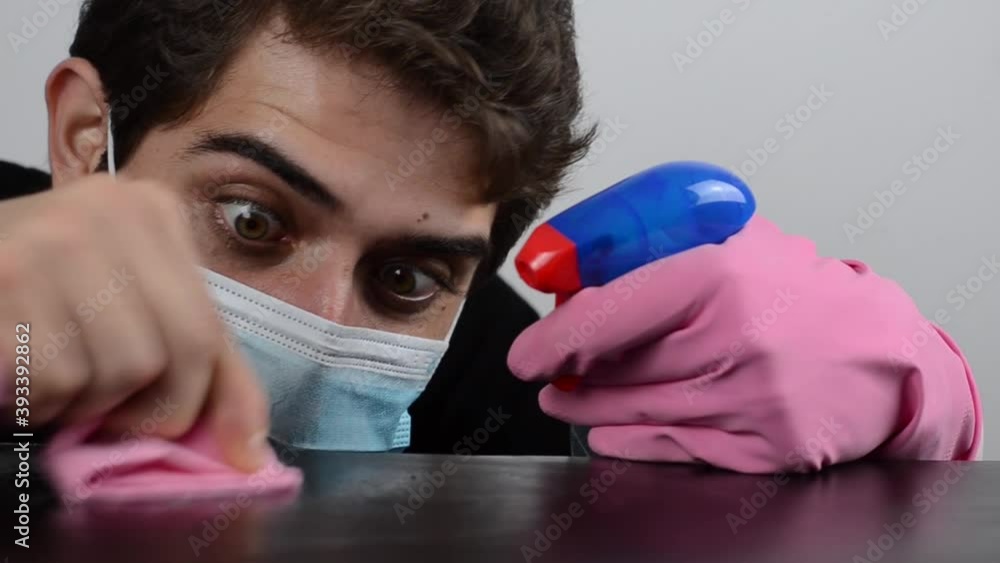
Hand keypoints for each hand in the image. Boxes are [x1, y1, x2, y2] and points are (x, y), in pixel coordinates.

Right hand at [0, 174, 269, 471]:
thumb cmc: (46, 287)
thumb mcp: (131, 298)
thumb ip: (203, 363)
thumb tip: (250, 453)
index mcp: (154, 210)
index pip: (210, 330)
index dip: (196, 398)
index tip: (172, 429)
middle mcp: (111, 212)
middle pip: (172, 354)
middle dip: (140, 408)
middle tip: (100, 413)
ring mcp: (53, 239)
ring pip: (114, 372)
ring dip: (77, 404)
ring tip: (47, 376)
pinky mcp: (2, 276)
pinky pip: (50, 380)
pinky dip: (32, 403)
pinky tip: (15, 375)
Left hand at [509, 216, 979, 472]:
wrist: (881, 355)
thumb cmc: (802, 295)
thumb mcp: (737, 244)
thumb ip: (667, 247)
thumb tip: (584, 267)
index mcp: (720, 277)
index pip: (612, 314)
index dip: (555, 340)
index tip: (525, 354)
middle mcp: (735, 341)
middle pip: (619, 369)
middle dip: (570, 374)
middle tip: (546, 369)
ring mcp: (750, 400)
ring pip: (638, 410)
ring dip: (589, 406)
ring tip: (565, 396)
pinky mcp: (764, 446)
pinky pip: (674, 446)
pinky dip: (629, 439)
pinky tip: (606, 428)